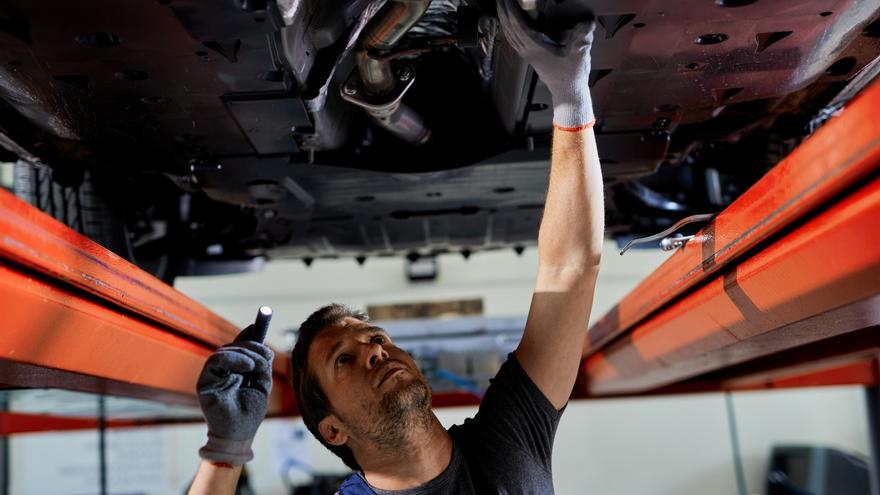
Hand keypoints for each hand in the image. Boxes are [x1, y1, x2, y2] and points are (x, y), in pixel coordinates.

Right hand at [196, 325, 273, 465]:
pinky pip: (215, 361)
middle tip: (264, 351)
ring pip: (224, 352)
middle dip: (251, 345)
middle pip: (233, 347)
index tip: (257, 325)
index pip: (239, 347)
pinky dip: (232, 359)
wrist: (239, 434)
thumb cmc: (250, 412)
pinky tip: (246, 366)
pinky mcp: (205, 382)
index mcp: (235, 371)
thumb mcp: (263, 384)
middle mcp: (222, 371)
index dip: (247, 335)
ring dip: (244, 353)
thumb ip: (262, 365)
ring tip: (256, 365)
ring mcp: (212, 376)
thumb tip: (264, 346)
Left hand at [496, 0, 594, 128]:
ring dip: (505, 20)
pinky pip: (515, 40)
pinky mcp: (531, 58)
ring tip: (501, 7)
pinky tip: (511, 26)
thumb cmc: (572, 77)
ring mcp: (528, 55)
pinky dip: (510, 30)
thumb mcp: (580, 55)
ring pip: (510, 35)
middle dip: (504, 12)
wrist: (568, 94)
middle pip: (510, 28)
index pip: (518, 26)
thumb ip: (582, 38)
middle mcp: (528, 52)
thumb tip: (587, 22)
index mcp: (536, 48)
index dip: (512, 10)